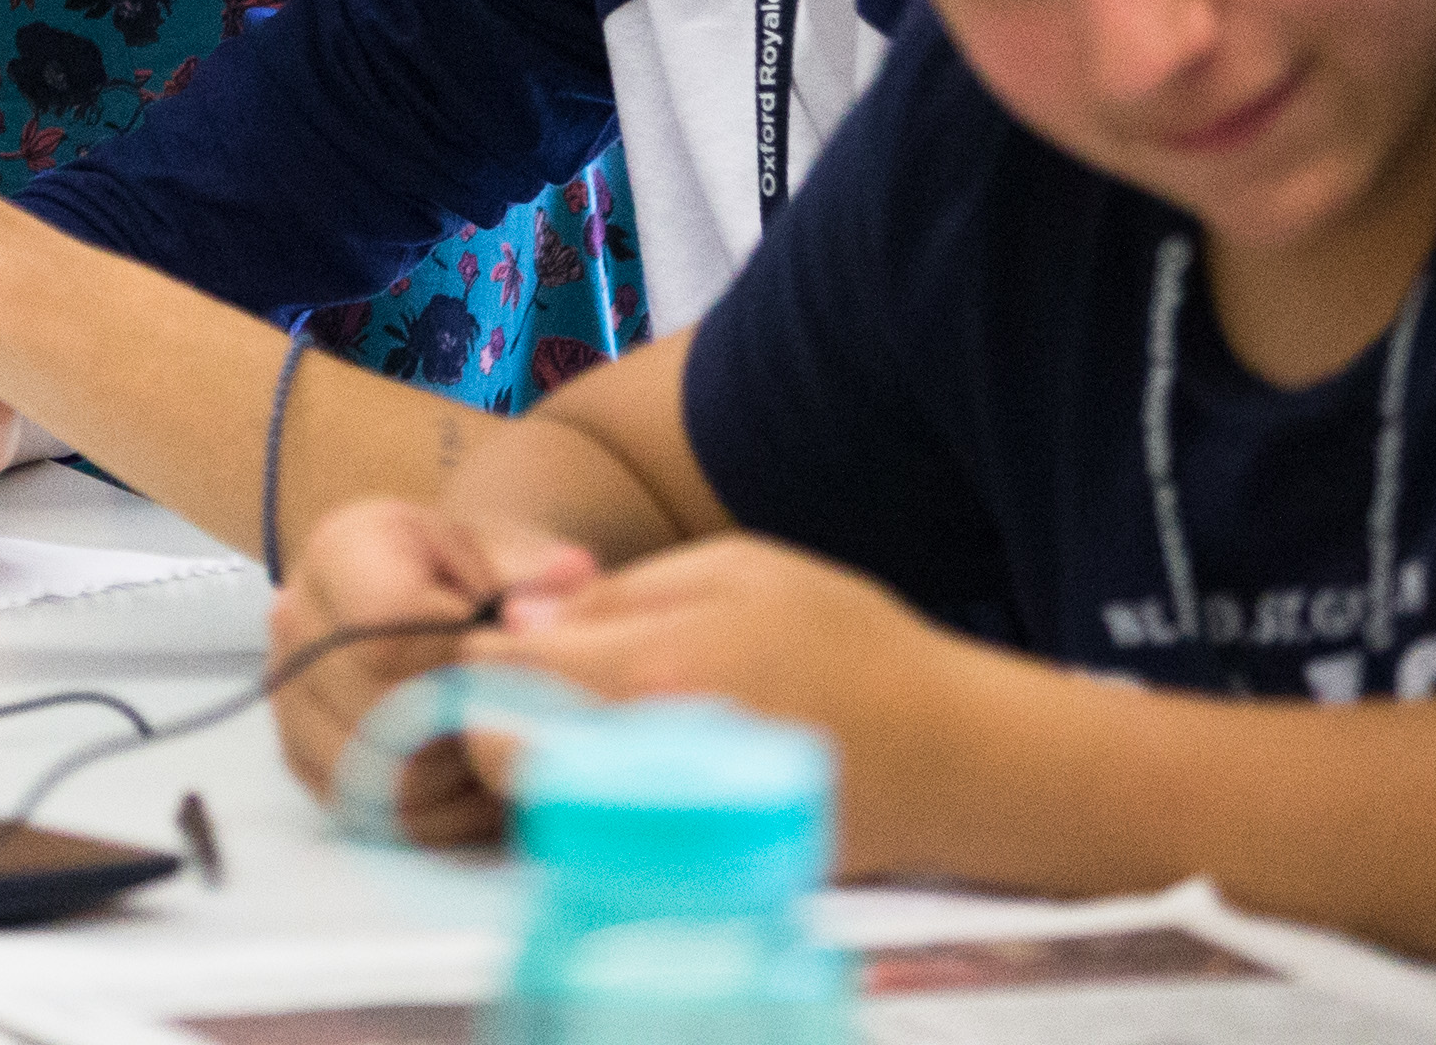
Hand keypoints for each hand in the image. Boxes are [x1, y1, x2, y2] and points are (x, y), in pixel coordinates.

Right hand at [270, 493, 598, 843]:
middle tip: (522, 724)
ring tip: (500, 755)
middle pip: (380, 709)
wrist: (429, 593)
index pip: (388, 627)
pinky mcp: (298, 754)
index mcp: (342, 549)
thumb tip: (567, 584)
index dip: (462, 661)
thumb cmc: (475, 575)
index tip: (513, 664)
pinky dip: (433, 818)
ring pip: (373, 773)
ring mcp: (288, 693)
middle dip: (465, 727)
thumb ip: (540, 570)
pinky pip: (366, 813)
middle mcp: (294, 619)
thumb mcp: (511, 551)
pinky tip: (475, 789)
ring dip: (453, 782)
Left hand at [483, 533, 977, 871]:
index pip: (502, 671)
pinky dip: (588, 805)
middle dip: (492, 716)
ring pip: (541, 805)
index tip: (499, 636)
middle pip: (499, 755)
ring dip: (535, 762)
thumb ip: (618, 593)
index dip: (483, 649)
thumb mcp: (734, 568)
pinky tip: (625, 767)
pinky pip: (599, 840)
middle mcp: (650, 756)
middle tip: (527, 686)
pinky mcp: (694, 868)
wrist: (953, 760)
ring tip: (578, 720)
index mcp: (654, 668)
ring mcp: (671, 825)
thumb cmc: (851, 643)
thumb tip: (525, 622)